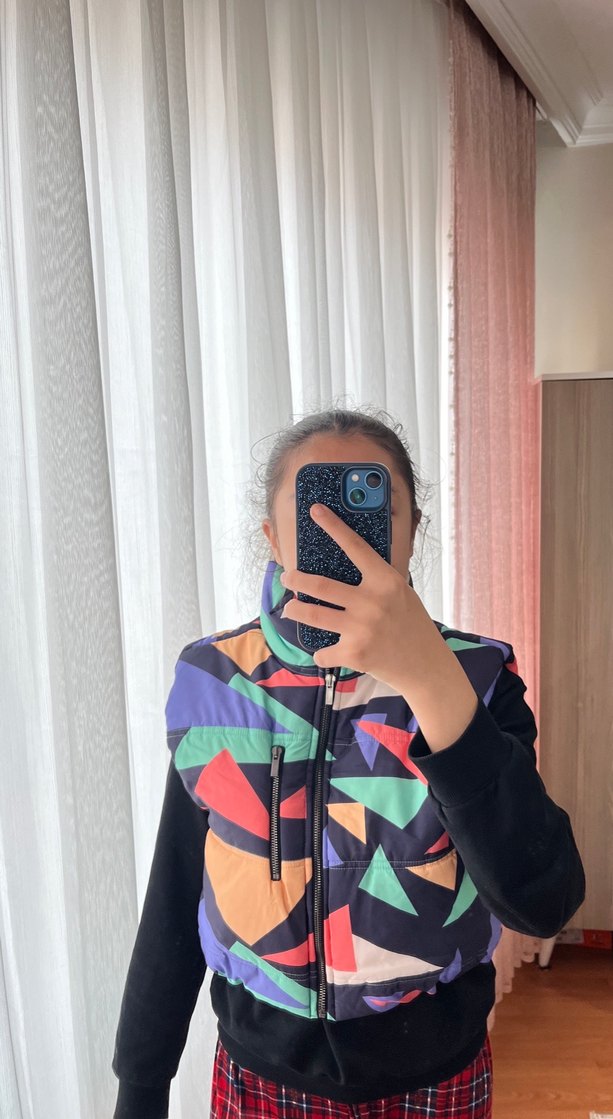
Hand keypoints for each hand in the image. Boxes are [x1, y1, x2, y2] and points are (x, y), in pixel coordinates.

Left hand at [279, 503, 477, 750]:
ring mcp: (361, 628)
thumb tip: (340, 567)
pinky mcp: (354, 653)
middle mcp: (372, 602)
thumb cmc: (411, 624)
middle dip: (296, 579)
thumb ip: (375, 581)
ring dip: (295, 610)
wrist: (425, 665)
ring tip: (290, 607)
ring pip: (312, 614)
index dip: (333, 526)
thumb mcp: (400, 593)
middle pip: (320, 585)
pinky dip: (321, 651)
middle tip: (286, 576)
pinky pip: (323, 650)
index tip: (315, 510)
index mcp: (386, 581)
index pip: (355, 547)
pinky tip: (326, 651)